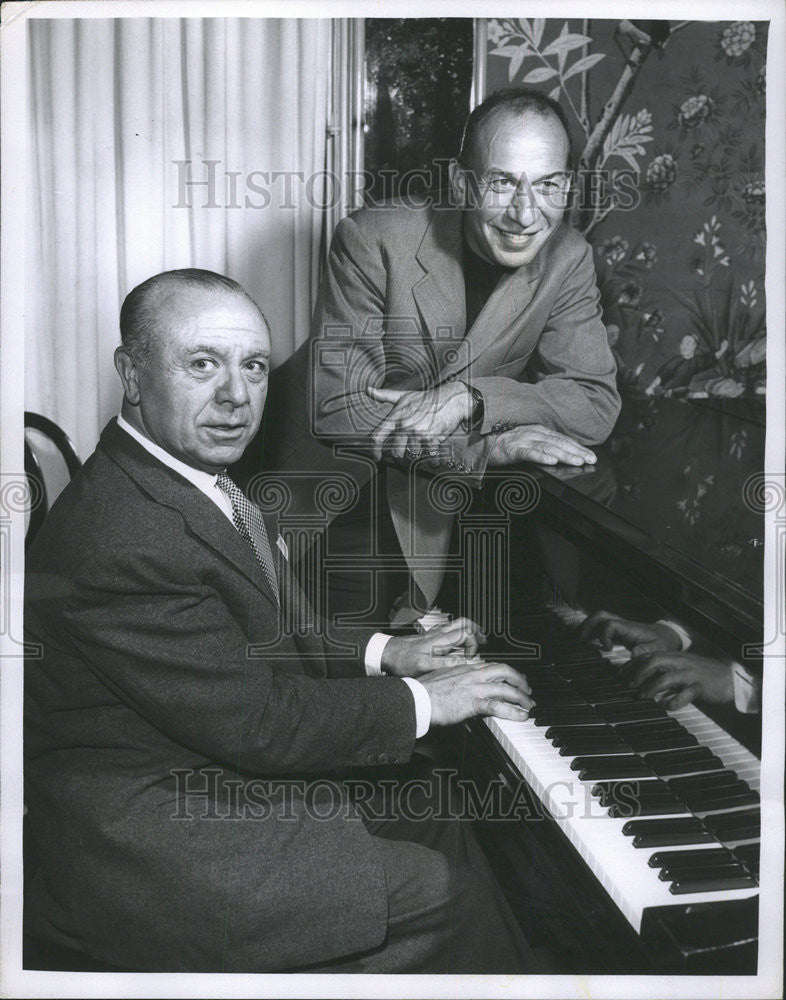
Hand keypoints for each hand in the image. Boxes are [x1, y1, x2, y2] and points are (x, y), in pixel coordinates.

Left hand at [366, 384, 473, 459]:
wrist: (451, 399)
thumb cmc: (427, 399)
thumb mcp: (404, 396)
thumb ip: (385, 395)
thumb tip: (368, 390)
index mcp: (396, 417)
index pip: (378, 436)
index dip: (375, 450)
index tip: (377, 456)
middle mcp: (405, 425)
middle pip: (396, 452)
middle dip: (401, 455)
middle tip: (407, 452)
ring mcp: (418, 433)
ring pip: (411, 456)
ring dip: (417, 457)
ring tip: (421, 450)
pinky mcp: (432, 439)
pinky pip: (428, 457)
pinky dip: (432, 460)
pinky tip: (433, 454)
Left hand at [381, 618, 485, 676]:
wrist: (387, 653)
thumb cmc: (402, 661)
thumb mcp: (424, 666)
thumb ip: (446, 663)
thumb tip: (465, 663)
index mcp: (439, 641)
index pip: (465, 635)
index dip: (474, 646)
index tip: (473, 659)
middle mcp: (438, 635)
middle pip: (464, 624)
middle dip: (477, 632)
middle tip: (484, 641)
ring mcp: (434, 634)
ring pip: (457, 624)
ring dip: (470, 629)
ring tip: (478, 637)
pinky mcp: (430, 636)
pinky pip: (450, 628)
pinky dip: (460, 631)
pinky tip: (460, 640)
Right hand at [419, 660, 534, 725]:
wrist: (415, 699)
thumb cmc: (424, 691)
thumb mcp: (443, 679)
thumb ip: (457, 681)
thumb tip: (465, 688)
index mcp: (465, 668)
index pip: (491, 665)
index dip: (506, 672)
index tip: (512, 679)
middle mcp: (471, 674)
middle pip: (504, 670)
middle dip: (519, 680)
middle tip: (527, 690)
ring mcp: (473, 688)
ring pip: (505, 688)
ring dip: (520, 697)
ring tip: (528, 706)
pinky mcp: (472, 703)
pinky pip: (498, 706)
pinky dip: (512, 711)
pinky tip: (521, 716)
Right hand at [487, 425, 596, 466]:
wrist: (481, 442)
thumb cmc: (505, 443)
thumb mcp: (527, 440)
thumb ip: (543, 445)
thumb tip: (561, 453)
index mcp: (539, 431)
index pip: (563, 439)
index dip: (578, 447)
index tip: (591, 456)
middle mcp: (534, 433)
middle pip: (559, 443)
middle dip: (577, 452)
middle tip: (591, 460)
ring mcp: (523, 441)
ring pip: (548, 448)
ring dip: (564, 455)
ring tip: (577, 462)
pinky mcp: (513, 450)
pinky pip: (529, 453)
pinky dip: (541, 457)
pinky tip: (552, 462)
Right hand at [581, 610, 682, 656]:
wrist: (666, 636)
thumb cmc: (661, 642)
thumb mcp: (658, 649)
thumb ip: (646, 651)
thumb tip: (633, 654)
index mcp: (630, 628)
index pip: (610, 624)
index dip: (604, 635)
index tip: (607, 648)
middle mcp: (622, 624)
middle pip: (600, 615)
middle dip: (588, 625)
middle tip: (581, 640)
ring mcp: (619, 626)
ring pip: (598, 618)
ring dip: (587, 627)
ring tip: (581, 640)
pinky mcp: (617, 630)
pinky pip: (601, 625)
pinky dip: (592, 630)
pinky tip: (589, 641)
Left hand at [623, 651, 733, 709]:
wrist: (730, 677)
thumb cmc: (703, 674)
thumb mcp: (681, 668)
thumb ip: (665, 670)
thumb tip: (643, 678)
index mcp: (675, 657)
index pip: (650, 655)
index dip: (634, 663)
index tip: (622, 674)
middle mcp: (681, 662)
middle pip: (656, 660)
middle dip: (639, 672)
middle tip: (629, 684)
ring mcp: (691, 674)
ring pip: (668, 676)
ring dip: (652, 686)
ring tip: (643, 696)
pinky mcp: (701, 687)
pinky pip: (687, 693)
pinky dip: (675, 700)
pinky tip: (666, 706)